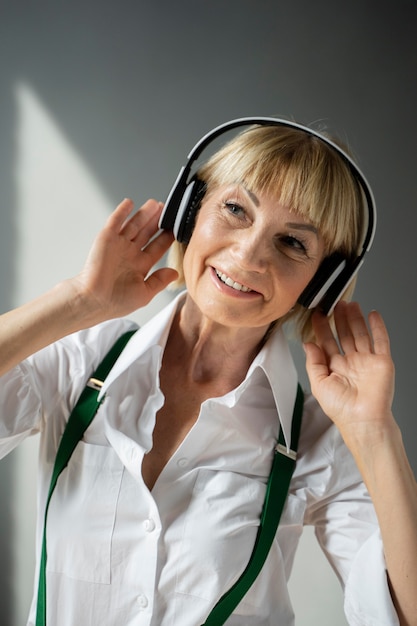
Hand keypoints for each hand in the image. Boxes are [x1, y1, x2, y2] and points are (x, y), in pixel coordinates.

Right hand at [71, 198, 177, 321]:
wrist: (93, 300)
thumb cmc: (116, 302)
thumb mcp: (145, 293)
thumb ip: (160, 281)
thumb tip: (175, 273)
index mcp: (140, 266)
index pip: (157, 248)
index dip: (166, 238)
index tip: (176, 229)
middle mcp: (130, 253)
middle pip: (147, 233)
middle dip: (157, 222)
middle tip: (167, 210)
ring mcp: (118, 244)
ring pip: (134, 225)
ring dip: (144, 214)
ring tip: (156, 204)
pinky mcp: (106, 238)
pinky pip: (115, 222)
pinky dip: (122, 211)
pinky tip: (130, 202)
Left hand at [303, 301, 394, 444]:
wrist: (363, 420)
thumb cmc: (341, 409)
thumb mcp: (318, 384)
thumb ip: (313, 362)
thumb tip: (307, 343)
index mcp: (335, 368)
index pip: (327, 342)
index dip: (322, 327)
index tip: (316, 314)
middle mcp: (351, 362)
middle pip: (344, 334)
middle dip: (339, 318)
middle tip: (334, 303)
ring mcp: (367, 361)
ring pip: (360, 333)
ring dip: (355, 318)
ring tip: (350, 303)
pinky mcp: (382, 362)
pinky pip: (381, 340)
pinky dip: (378, 327)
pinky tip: (372, 314)